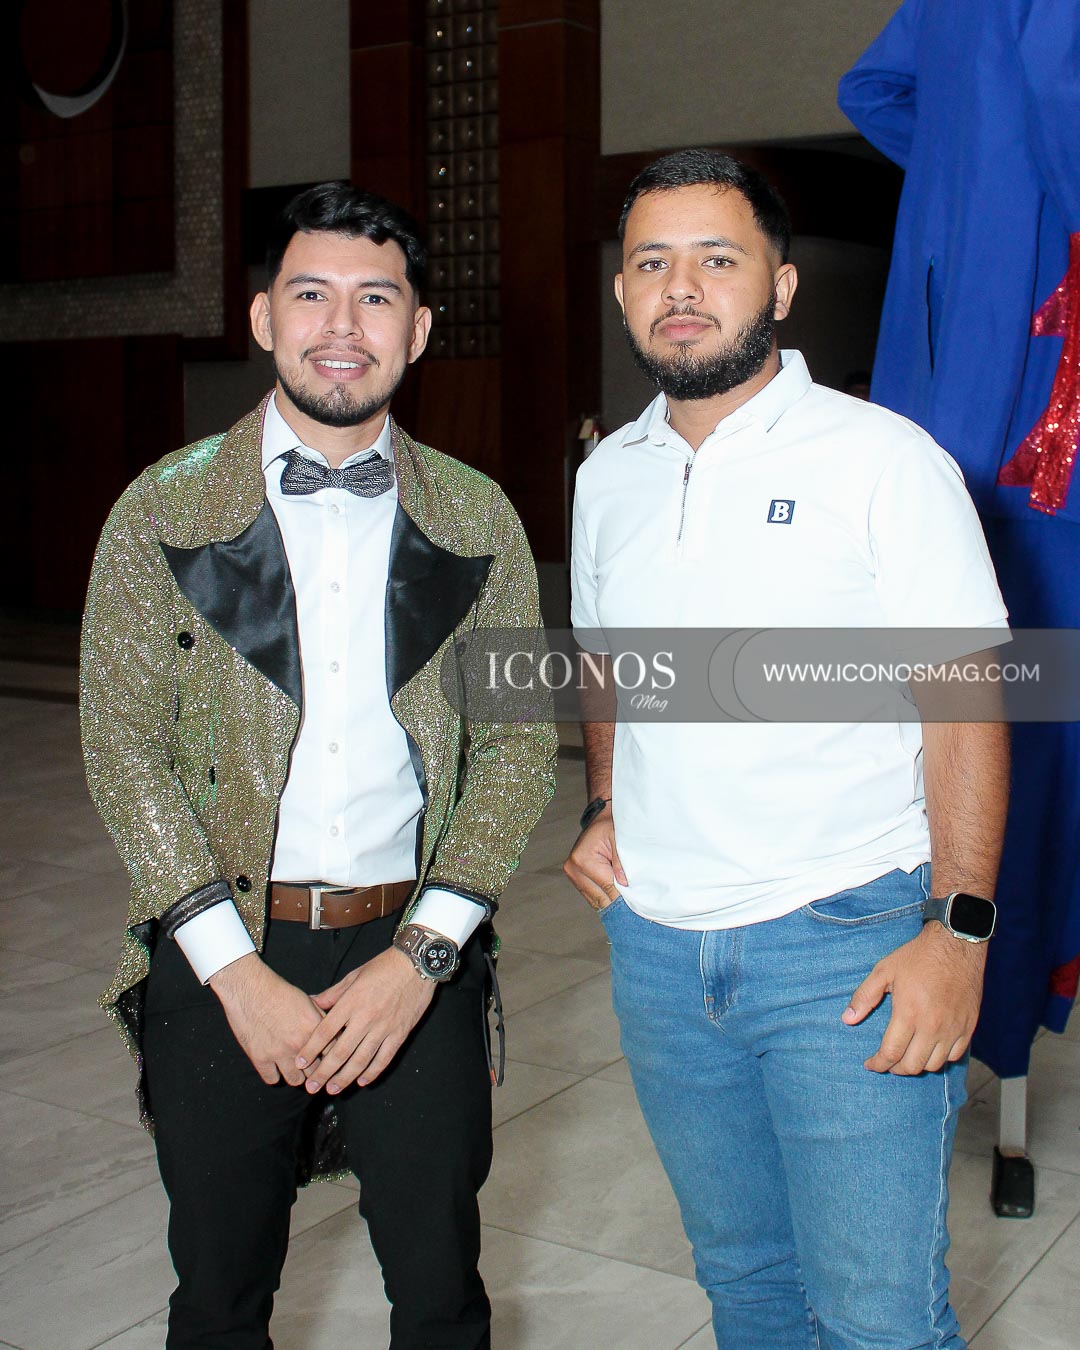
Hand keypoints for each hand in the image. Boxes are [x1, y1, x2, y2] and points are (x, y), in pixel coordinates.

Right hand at [209, 953, 323, 1085]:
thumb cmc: (279, 991)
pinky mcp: (260, 1058)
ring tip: (293, 1068)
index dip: (331, 1058)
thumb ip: (321, 1020)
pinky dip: (274, 1074)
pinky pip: (272, 1080)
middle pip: (316, 1072)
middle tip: (311, 1068)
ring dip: (296, 1075)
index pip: (333, 1053)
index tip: (328, 1060)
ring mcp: (279, 1053)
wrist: (249, 988)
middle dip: (315, 1070)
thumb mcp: (308, 1002)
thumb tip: (333, 1032)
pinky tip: (274, 1066)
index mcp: (314, 1028)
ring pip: (295, 1080)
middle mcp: (299, 1043)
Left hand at [295, 947, 435, 1093]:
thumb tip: (311, 1003)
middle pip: (340, 1051)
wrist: (416, 964)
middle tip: (312, 1086)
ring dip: (345, 1077)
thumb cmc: (383, 967)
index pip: (325, 1031)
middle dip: (324, 1071)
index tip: (299, 1062)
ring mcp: (384, 1027)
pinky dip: (373, 1072)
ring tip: (332, 1089)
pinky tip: (362, 1081)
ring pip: (361, 1059)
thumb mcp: (354, 976)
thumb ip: (332, 994)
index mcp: (351, 1001)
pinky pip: (384, 1058)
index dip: (311, 1049)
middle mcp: (366, 1017)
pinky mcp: (400, 1033)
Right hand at [563, 806, 627, 910]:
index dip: (623, 898)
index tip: (637, 905)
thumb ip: (621, 862)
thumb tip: (624, 884)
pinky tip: (617, 900)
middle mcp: (573, 869)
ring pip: (595, 900)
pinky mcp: (575, 878)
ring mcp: (573, 875)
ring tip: (628, 906)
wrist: (599, 819)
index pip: (607, 887)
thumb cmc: (610, 825)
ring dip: (611, 903)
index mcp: (583, 859)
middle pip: (600, 898)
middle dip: (618, 904)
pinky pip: (592, 896)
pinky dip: (605, 898)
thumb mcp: (619, 838)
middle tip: (636, 911)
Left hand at [843, 923, 986, 1073]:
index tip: (870, 1064)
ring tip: (907, 1055)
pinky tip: (931, 1048)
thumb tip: (847, 1019)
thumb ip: (864, 996)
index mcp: (909, 1013)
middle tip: (887, 1062)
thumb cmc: (918, 957)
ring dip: (918, 1064)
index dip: (878, 1064)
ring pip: (934, 1065)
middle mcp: (932, 1026)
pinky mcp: (968, 1027)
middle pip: (912, 1065)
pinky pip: (955, 1056)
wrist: (956, 945)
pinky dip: (941, 1058)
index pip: (891, 1053)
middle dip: (896, 1068)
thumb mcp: (884, 971)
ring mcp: (953, 1029)